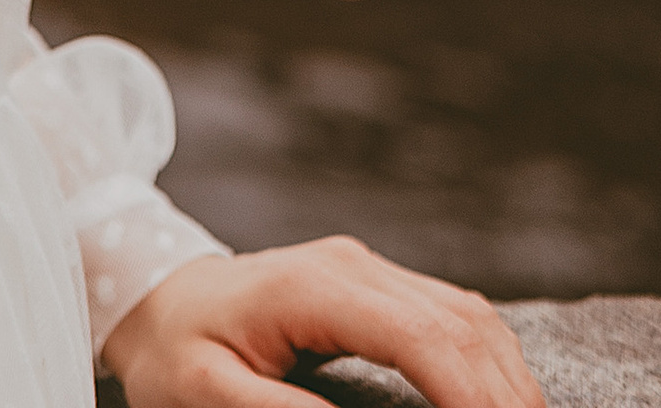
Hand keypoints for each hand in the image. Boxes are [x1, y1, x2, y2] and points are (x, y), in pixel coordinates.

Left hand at [99, 240, 541, 405]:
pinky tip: (500, 400)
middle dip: (507, 395)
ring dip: (507, 379)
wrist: (153, 292)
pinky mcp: (376, 286)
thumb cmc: (175, 351)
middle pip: (462, 325)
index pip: (423, 337)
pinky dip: (488, 363)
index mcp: (314, 288)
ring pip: (469, 316)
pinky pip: (453, 318)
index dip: (473, 397)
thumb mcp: (208, 393)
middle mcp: (353, 266)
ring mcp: (367, 270)